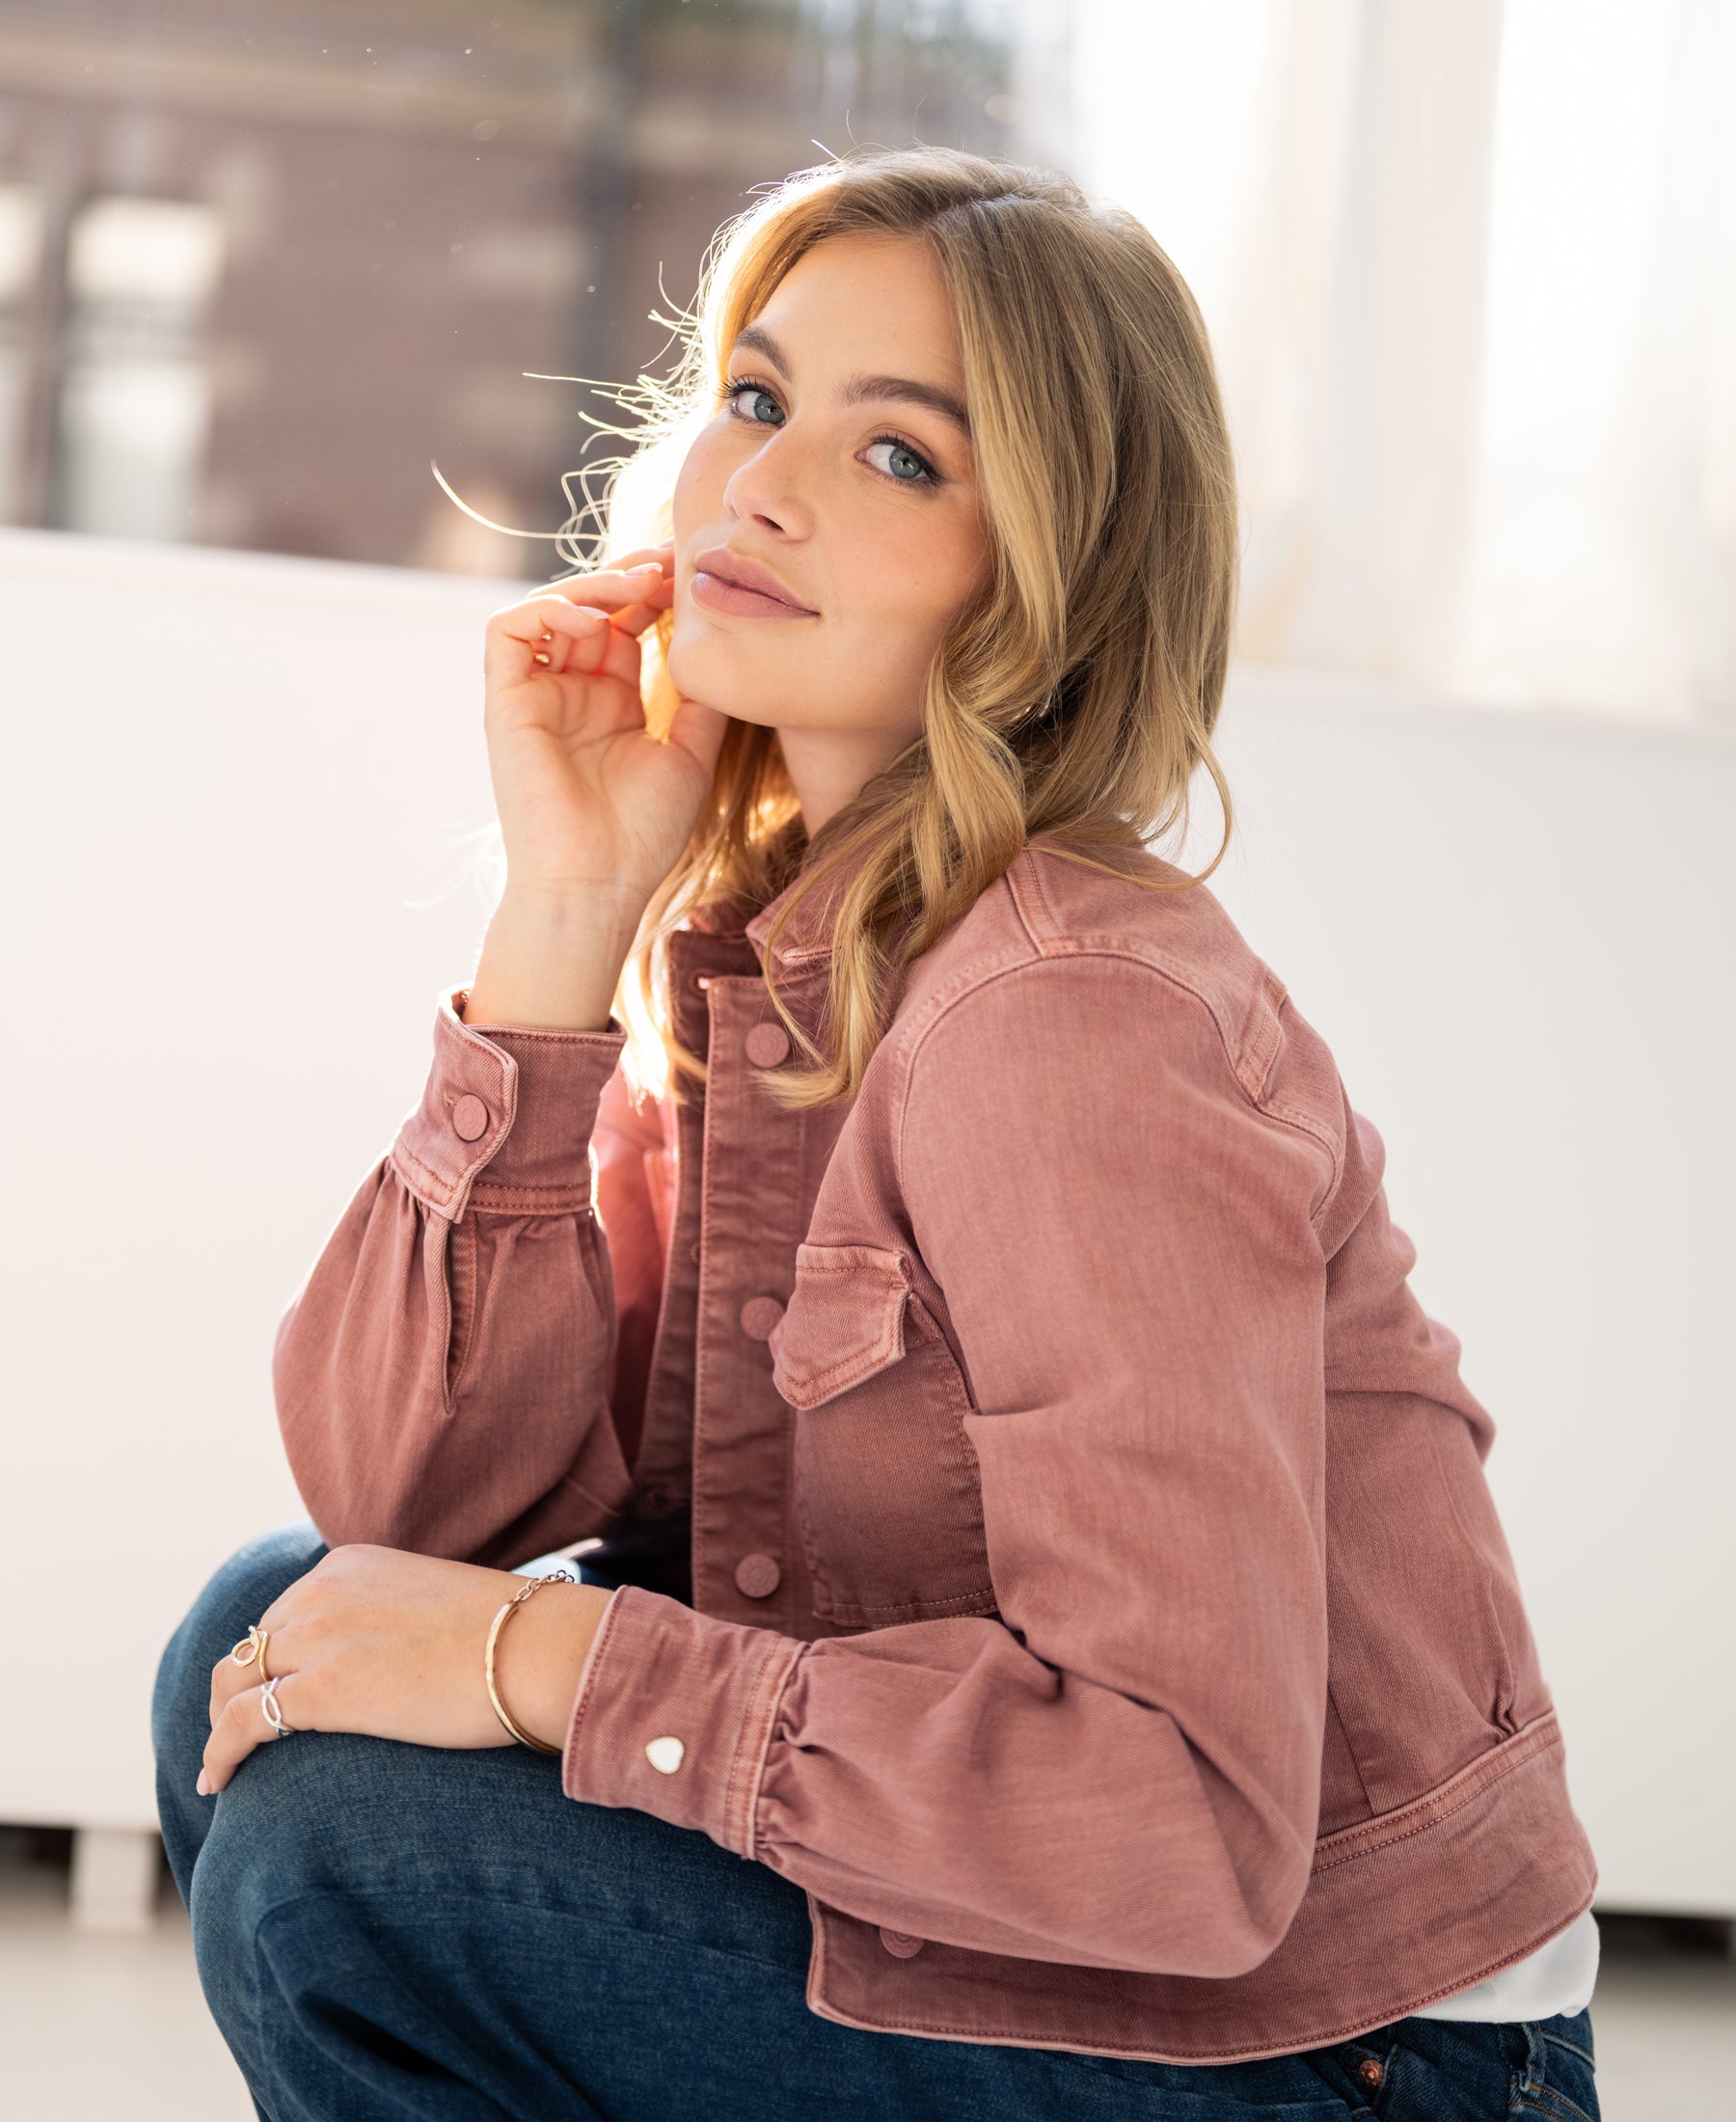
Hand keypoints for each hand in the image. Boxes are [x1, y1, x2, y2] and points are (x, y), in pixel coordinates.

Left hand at [199, 1545, 614, 1795]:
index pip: (284, 1613)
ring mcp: (318, 1636)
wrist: (536, 1650)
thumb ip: (391, 1617)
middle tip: (241, 1735)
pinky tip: (217, 1784)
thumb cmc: (509, 1637)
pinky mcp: (321, 1689)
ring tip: (224, 1763)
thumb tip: (387, 1659)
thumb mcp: (432, 1603)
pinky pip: (241, 1724)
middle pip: (251, 1647)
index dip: (269, 1658)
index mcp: (349, 1564)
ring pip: (233, 1683)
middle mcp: (322, 1590)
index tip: (268, 1690)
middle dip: (239, 1690)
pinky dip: (219, 1754)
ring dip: (221, 1723)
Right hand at [481, 540, 727, 912]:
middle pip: (589, 606)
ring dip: (592, 586)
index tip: (691, 576)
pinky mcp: (504, 703)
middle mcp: (569, 692)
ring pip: (549, 607)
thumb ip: (703, 701)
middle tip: (670, 563)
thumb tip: (726, 650)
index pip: (625, 624)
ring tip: (639, 585)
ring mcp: (535, 695)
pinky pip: (508, 632)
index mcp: (611, 702)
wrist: (597, 884)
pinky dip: (545, 610)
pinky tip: (593, 620)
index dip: (654, 594)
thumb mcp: (691, 755)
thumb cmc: (642, 834)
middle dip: (628, 577)